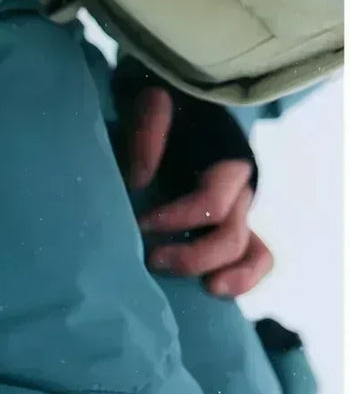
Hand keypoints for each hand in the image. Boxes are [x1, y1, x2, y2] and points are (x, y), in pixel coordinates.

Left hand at [125, 85, 273, 298]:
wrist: (167, 108)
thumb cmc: (157, 109)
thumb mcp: (148, 103)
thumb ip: (148, 130)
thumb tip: (139, 179)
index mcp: (224, 160)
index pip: (212, 203)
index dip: (177, 219)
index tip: (142, 224)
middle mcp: (238, 190)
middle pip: (230, 237)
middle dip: (193, 257)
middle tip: (152, 260)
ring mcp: (238, 213)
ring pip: (251, 252)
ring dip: (232, 277)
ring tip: (207, 289)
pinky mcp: (232, 229)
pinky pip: (253, 259)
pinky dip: (241, 278)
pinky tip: (215, 290)